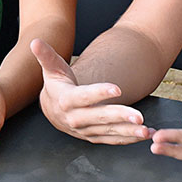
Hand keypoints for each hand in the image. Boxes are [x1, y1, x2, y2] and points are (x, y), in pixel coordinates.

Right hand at [31, 38, 152, 144]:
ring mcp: (84, 130)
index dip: (100, 92)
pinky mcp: (92, 136)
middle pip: (99, 117)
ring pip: (108, 131)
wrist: (52, 108)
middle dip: (120, 117)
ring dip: (128, 132)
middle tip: (139, 117)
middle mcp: (75, 118)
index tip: (117, 89)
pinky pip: (110, 140)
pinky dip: (127, 139)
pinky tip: (143, 135)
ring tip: (146, 130)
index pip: (84, 96)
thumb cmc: (56, 84)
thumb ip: (46, 55)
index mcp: (66, 100)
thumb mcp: (51, 68)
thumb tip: (35, 41)